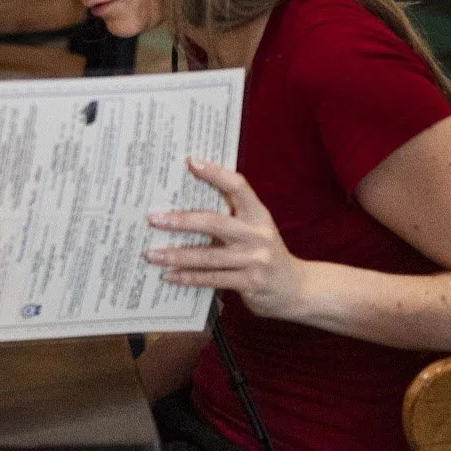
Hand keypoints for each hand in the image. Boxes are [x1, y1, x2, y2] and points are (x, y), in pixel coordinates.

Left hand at [146, 162, 308, 320]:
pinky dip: (189, 278)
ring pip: (209, 256)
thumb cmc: (266, 252)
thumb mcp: (256, 228)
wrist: (298, 288)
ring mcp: (255, 260)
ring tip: (151, 254)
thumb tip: (186, 202)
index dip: (215, 173)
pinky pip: (213, 279)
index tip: (190, 162)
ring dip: (177, 255)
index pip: (238, 186)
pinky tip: (169, 275)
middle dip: (182, 220)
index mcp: (259, 215)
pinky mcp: (250, 283)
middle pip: (215, 223)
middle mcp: (258, 235)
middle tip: (154, 219)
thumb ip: (231, 215)